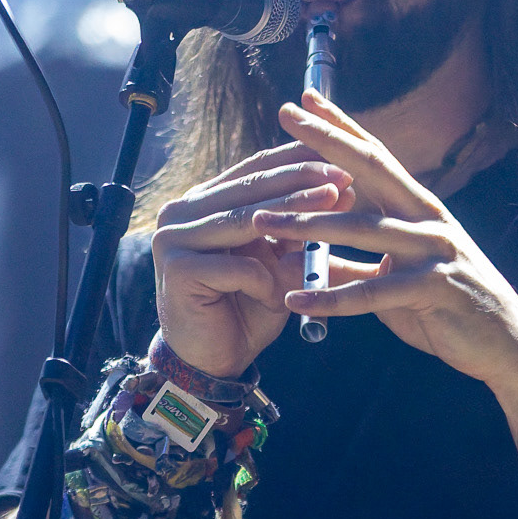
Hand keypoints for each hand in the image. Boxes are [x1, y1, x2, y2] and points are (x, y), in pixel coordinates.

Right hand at [152, 141, 356, 376]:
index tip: (342, 157)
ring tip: (333, 201)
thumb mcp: (279, 260)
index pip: (254, 169)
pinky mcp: (177, 270)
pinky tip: (278, 300)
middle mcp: (182, 212)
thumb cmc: (248, 306)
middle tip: (343, 173)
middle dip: (301, 178)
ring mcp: (174, 239)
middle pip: (251, 187)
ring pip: (246, 218)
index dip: (297, 161)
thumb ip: (298, 228)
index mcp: (204, 202)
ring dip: (295, 210)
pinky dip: (267, 281)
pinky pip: (238, 267)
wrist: (212, 362)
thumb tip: (341, 189)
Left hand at [252, 92, 517, 390]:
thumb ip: (359, 264)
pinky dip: (329, 298)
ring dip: (306, 224)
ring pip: (362, 230)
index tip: (305, 98)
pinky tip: (294, 300)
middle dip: (325, 141)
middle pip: (371, 169)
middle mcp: (428, 219)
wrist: (508, 345)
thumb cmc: (451, 307)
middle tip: (285, 115)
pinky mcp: (434, 290)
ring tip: (261, 221)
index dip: (341, 125)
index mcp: (420, 208)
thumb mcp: (399, 278)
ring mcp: (434, 251)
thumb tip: (311, 259)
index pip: (376, 156)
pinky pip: (371, 293)